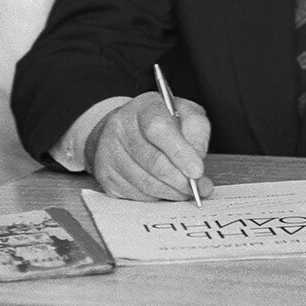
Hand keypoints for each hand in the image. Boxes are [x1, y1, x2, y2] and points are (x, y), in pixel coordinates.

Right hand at [85, 92, 213, 201]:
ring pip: (145, 182)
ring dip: (171, 191)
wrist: (126, 128)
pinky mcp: (106, 174)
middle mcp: (121, 128)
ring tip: (188, 191)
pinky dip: (157, 197)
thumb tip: (198, 157)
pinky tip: (168, 190)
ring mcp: (109, 152)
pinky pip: (136, 194)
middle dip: (180, 179)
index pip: (158, 129)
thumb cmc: (162, 120)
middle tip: (200, 187)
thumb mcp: (185, 113)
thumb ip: (196, 129)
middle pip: (152, 161)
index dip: (180, 152)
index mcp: (143, 108)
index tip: (198, 171)